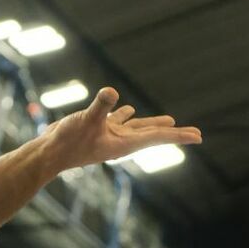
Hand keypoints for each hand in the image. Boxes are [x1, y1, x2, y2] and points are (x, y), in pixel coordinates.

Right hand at [42, 86, 201, 170]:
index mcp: (124, 143)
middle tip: (195, 134)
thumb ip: (100, 107)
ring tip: (171, 121)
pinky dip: (125, 114)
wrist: (49, 155)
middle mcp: (121, 141)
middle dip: (174, 133)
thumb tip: (112, 92)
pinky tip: (128, 108)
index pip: (157, 137)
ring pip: (138, 128)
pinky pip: (117, 120)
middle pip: (154, 135)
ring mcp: (109, 136)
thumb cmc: (68, 142)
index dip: (179, 135)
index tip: (198, 137)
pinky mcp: (98, 129)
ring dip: (153, 124)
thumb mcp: (86, 121)